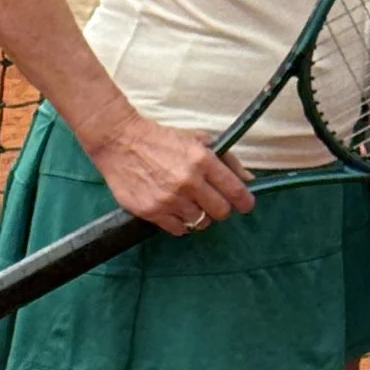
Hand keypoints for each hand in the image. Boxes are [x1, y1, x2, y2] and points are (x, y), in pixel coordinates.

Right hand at [87, 113, 255, 232]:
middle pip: (221, 212)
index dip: (245, 202)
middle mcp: (188, 182)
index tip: (245, 205)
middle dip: (221, 209)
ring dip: (200, 215)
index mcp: (203, 160)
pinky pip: (178, 230)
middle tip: (213, 201)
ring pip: (200, 222)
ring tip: (190, 202)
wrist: (121, 142)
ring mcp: (169, 199)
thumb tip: (249, 180)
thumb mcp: (200, 140)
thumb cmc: (164, 140)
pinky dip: (181, 223)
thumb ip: (227, 160)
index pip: (236, 191)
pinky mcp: (150, 211)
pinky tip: (176, 210)